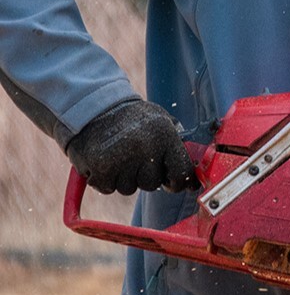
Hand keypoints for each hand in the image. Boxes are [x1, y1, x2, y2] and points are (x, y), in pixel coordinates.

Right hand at [66, 100, 198, 194]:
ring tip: (118, 156)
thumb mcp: (159, 119)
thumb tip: (191, 171)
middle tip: (134, 158)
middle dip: (144, 176)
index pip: (182, 172)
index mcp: (165, 136)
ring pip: (129, 188)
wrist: (93, 106)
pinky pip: (108, 188)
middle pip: (152, 184)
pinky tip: (104, 162)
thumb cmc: (130, 116)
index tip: (173, 182)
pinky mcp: (101, 168)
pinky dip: (105, 180)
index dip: (178, 182)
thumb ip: (174, 142)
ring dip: (124, 178)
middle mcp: (146, 148)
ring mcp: (123, 159)